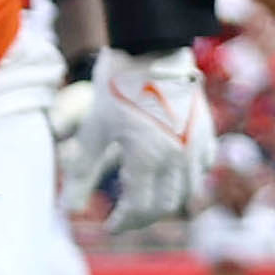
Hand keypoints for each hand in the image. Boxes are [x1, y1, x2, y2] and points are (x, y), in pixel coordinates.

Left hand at [73, 50, 211, 228]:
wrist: (153, 48)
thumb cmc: (117, 86)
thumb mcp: (94, 129)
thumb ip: (82, 173)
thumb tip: (69, 210)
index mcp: (148, 159)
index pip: (140, 208)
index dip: (124, 223)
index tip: (109, 226)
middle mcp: (178, 159)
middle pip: (165, 206)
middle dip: (143, 218)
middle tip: (124, 219)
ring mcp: (196, 147)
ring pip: (188, 193)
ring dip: (166, 204)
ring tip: (145, 203)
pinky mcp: (205, 134)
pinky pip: (201, 170)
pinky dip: (186, 182)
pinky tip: (170, 177)